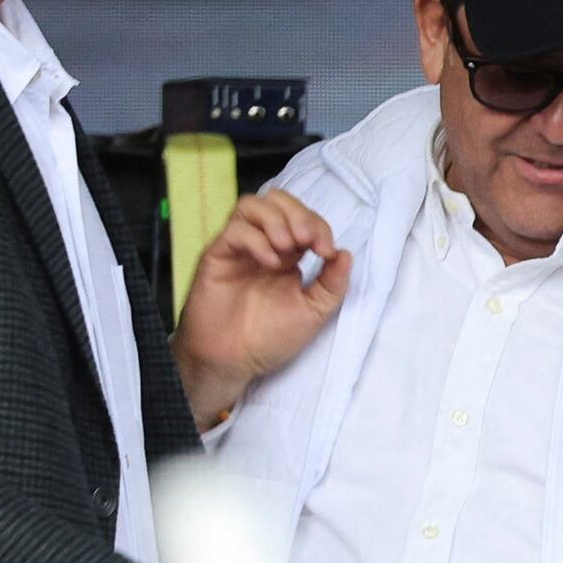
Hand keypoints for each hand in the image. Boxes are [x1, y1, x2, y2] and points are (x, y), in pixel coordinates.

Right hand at [173, 185, 348, 423]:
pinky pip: (234, 231)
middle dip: (299, 214)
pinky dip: (256, 240)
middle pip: (277, 201)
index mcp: (289, 256)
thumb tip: (346, 252)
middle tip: (308, 241)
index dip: (318, 226)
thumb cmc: (270, 338)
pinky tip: (270, 263)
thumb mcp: (314, 311)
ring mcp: (238, 249)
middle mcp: (263, 245)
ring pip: (251, 205)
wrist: (233, 361)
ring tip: (289, 247)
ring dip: (276, 219)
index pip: (303, 220)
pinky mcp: (216, 256)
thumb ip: (333, 283)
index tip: (327, 251)